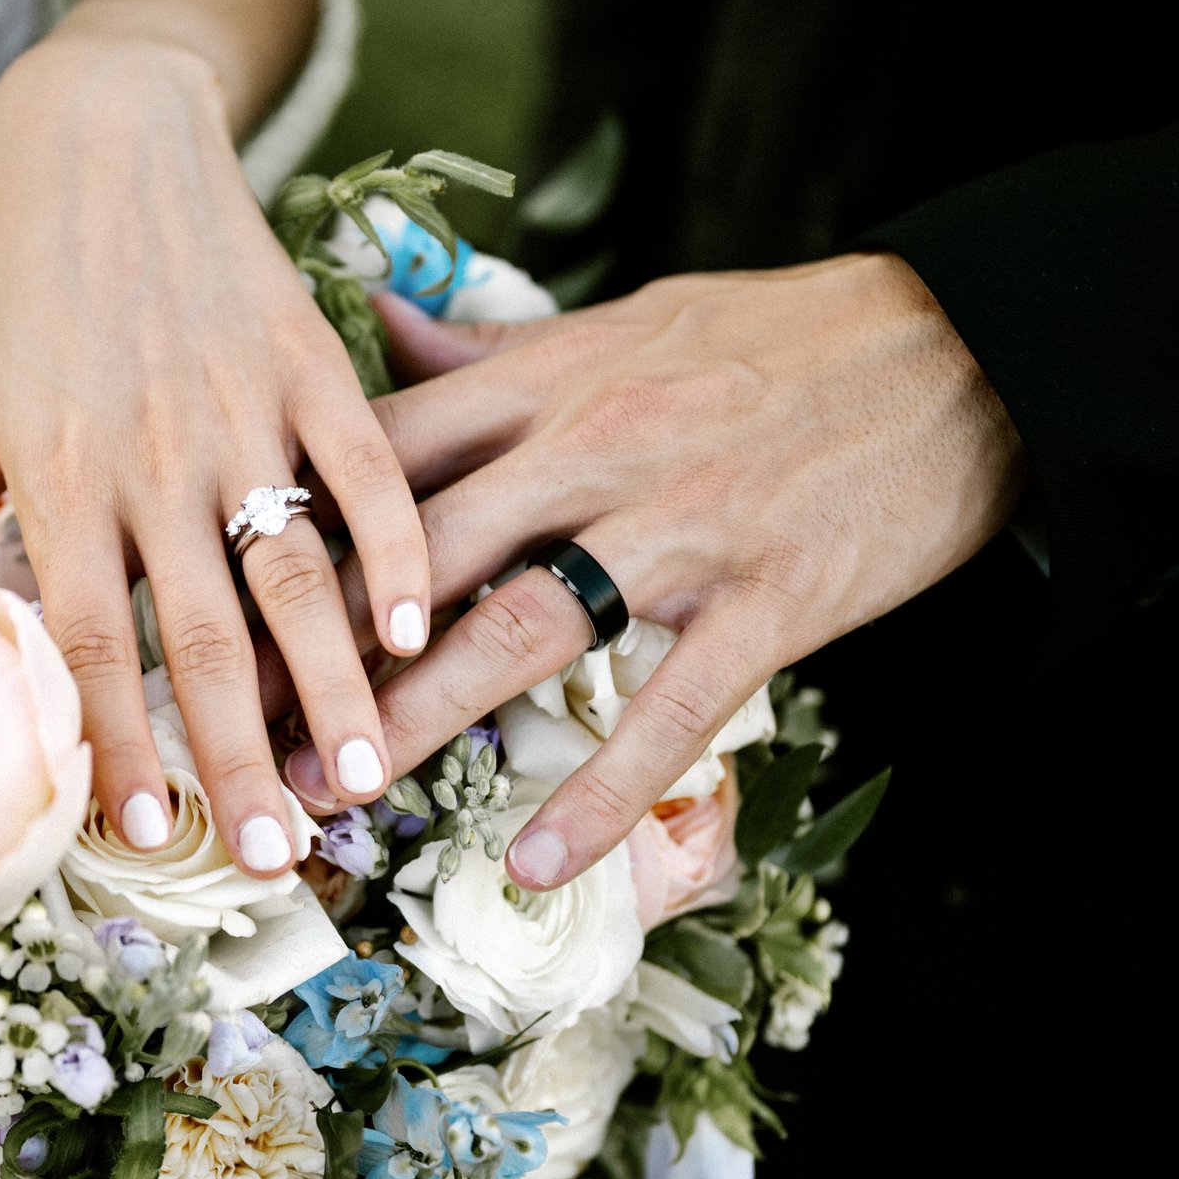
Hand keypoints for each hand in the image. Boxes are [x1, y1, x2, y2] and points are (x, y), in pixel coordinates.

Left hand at [0, 32, 428, 875]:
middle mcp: (152, 459)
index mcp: (59, 479)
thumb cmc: (27, 285)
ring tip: (366, 776)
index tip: (151, 836)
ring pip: (296, 570)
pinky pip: (364, 471)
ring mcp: (240, 411)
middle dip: (243, 755)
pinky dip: (395, 549)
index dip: (123, 743)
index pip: (91, 640)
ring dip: (337, 681)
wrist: (105, 138)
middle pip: (205, 634)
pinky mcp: (307, 363)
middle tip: (282, 858)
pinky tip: (421, 629)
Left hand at [285, 254, 1024, 888]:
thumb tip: (383, 323)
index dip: (288, 537)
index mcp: (549, 383)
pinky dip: (603, 791)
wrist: (962, 342)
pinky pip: (669, 706)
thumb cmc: (781, 334)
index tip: (216, 606)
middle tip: (238, 736)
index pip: (382, 460)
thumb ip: (496, 350)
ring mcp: (679, 525)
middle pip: (419, 558)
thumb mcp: (623, 317)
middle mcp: (592, 449)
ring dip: (420, 723)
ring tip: (341, 802)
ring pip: (517, 631)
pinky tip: (539, 860)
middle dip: (317, 651)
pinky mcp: (769, 595)